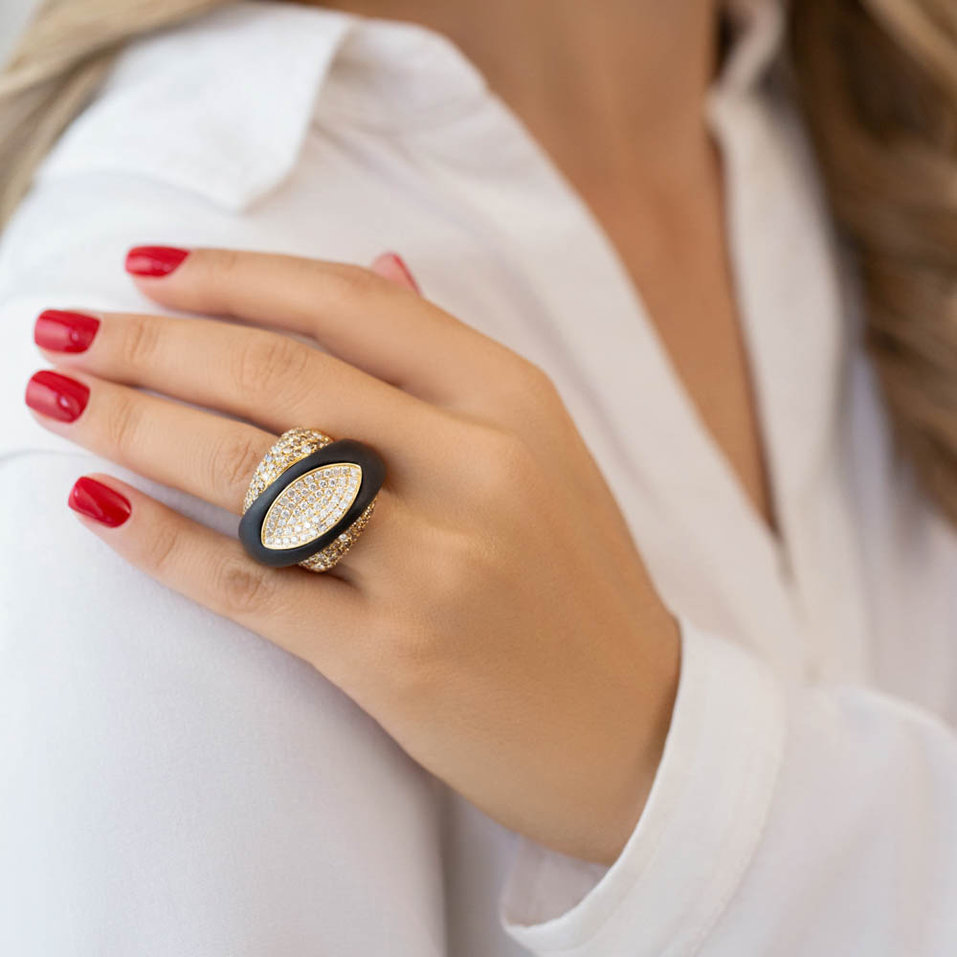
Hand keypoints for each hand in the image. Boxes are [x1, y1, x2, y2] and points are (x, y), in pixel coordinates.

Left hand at [26, 246, 679, 864]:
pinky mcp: (395, 658)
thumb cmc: (577, 582)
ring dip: (133, 425)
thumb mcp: (543, 449)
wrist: (636, 728)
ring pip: (251, 471)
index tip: (144, 267)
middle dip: (151, 342)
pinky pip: (249, 586)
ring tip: (56, 397)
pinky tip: (93, 509)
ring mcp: (437, 566)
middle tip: (62, 326)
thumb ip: (452, 360)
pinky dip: (158, 543)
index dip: (233, 276)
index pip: (349, 305)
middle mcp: (478, 468)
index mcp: (515, 402)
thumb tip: (382, 267)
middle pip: (281, 375)